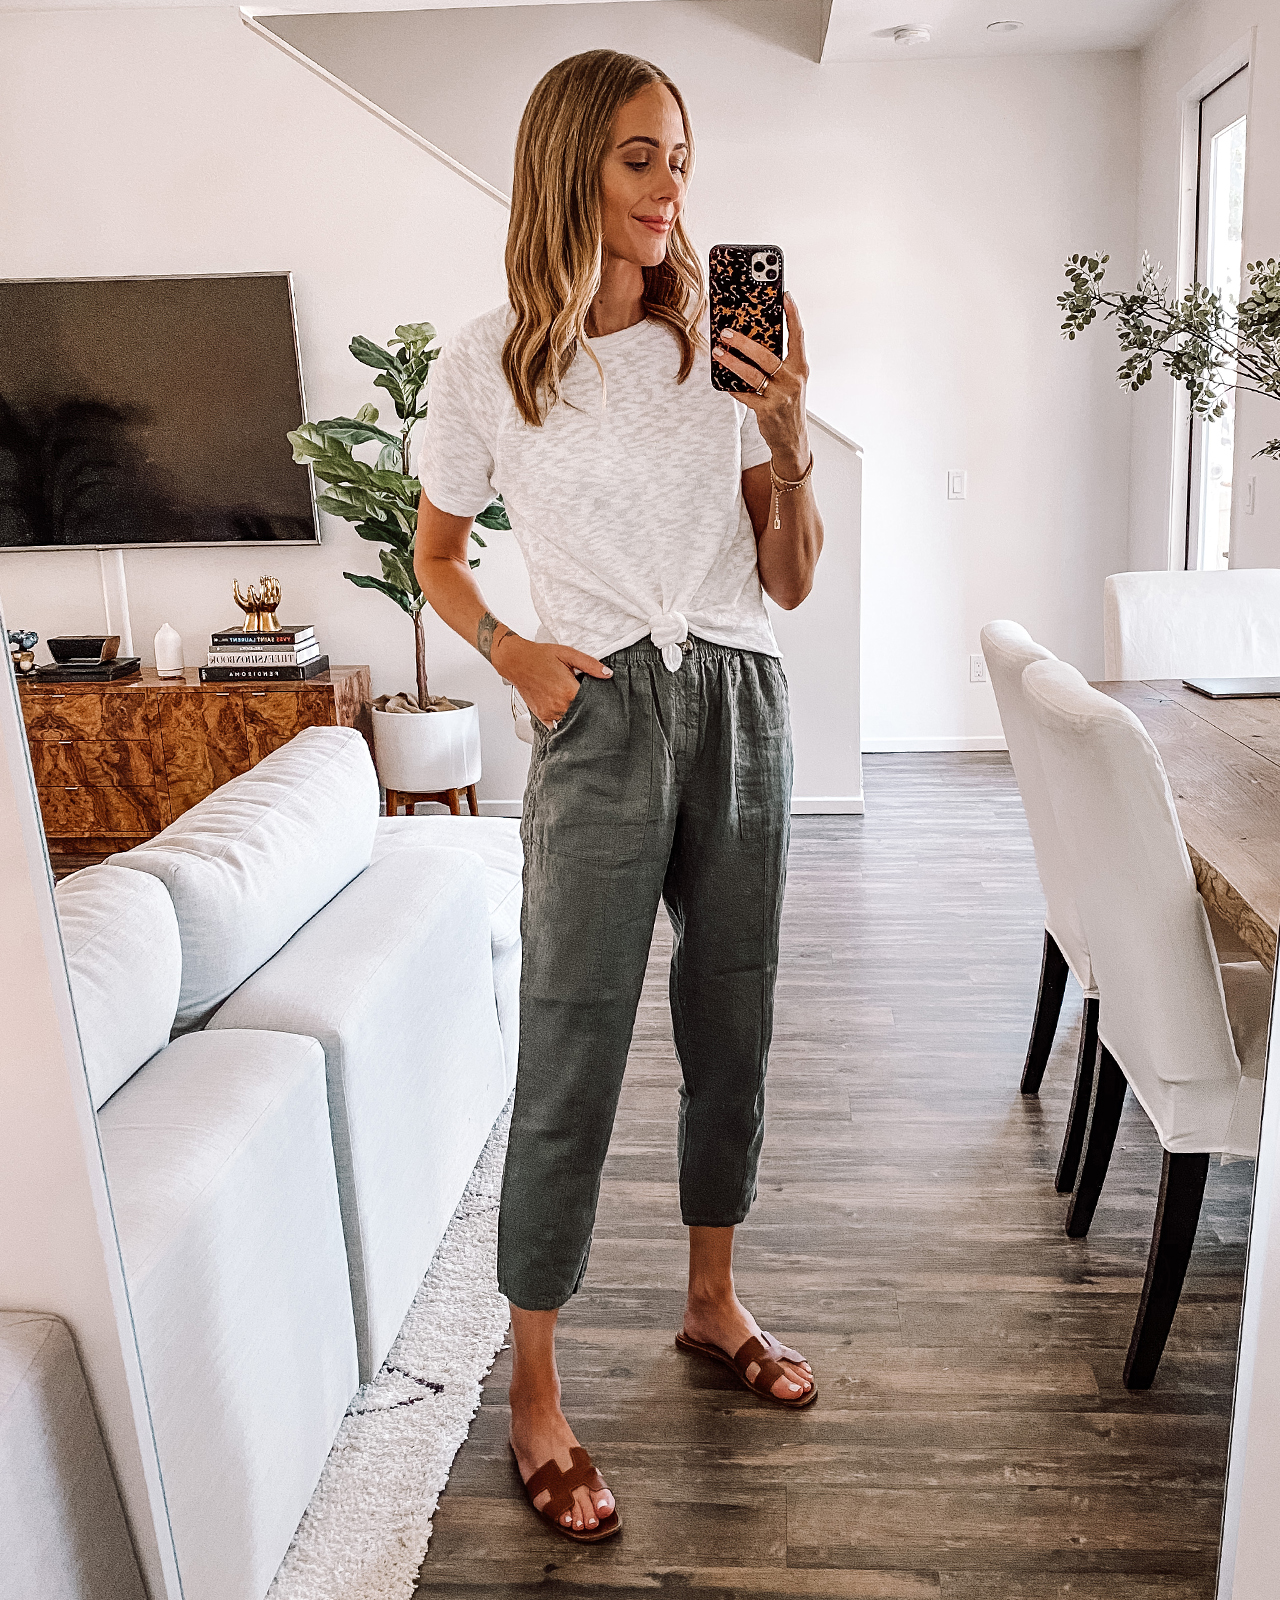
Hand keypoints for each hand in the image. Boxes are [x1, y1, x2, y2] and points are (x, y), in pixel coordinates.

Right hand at [495, 636, 611, 725]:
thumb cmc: (541, 656)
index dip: (598, 702)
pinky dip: (562, 722)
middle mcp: (559, 705)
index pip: (591, 704)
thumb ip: (590, 665)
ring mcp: (549, 712)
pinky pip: (556, 726)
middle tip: (591, 704)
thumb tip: (608, 674)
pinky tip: (565, 713)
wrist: (516, 661)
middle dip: (587, 710)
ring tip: (577, 707)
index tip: (604, 701)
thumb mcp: (569, 654)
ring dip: (575, 716)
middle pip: (582, 714)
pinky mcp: (541, 715)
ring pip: (570, 721)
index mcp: (568, 691)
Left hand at [713, 292, 809, 476]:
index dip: (793, 315)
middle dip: (743, 342)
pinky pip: (744, 394)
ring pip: (751, 374)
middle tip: (725, 332)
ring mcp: (780, 396)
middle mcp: (793, 380)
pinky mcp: (767, 410)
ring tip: (718, 352)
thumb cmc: (788, 405)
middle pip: (766, 355)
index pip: (798, 336)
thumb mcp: (791, 381)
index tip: (785, 296)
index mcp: (800, 368)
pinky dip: (732, 386)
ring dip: (731, 362)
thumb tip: (751, 342)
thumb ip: (779, 363)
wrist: (792, 440)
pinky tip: (722, 379)